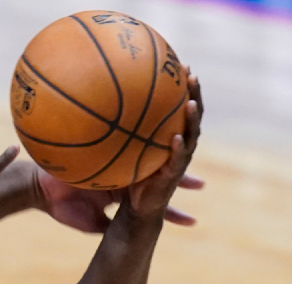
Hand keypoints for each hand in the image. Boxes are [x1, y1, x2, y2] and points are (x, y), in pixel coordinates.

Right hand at [35, 168, 204, 233]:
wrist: (38, 186)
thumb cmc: (57, 204)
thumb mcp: (87, 221)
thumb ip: (105, 225)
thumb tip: (119, 238)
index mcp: (120, 192)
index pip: (151, 200)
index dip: (171, 209)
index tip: (191, 219)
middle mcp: (125, 176)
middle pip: (158, 177)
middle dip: (181, 181)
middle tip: (202, 185)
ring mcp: (119, 165)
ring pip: (153, 162)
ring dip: (174, 168)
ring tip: (197, 178)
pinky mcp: (111, 156)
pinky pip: (137, 152)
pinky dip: (152, 151)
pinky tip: (169, 145)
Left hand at [127, 70, 203, 221]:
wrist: (138, 209)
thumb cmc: (130, 177)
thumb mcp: (125, 152)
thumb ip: (120, 132)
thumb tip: (97, 104)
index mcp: (171, 138)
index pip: (182, 108)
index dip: (185, 88)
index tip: (183, 65)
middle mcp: (179, 146)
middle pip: (193, 116)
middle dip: (194, 95)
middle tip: (192, 75)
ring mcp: (178, 162)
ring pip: (191, 136)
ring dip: (192, 119)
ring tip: (190, 103)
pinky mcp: (171, 178)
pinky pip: (176, 161)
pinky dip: (177, 149)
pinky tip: (175, 138)